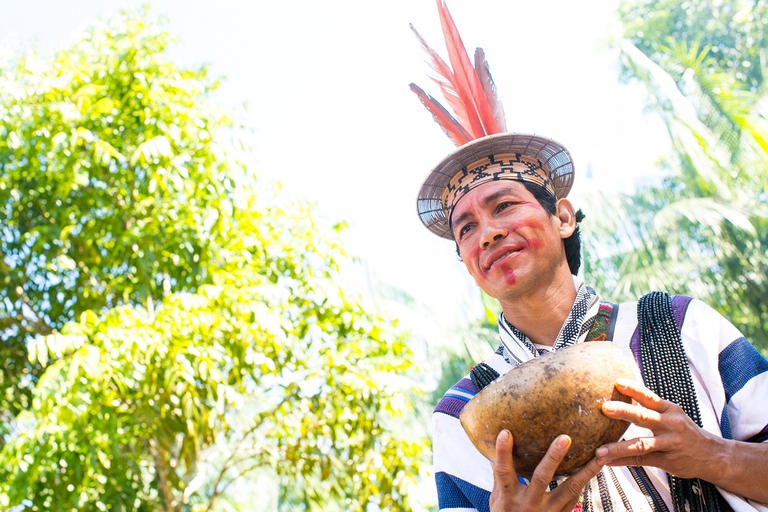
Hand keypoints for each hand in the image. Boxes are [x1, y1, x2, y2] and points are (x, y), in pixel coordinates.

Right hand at [489, 430, 601, 511]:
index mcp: (509, 498)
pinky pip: (574, 498)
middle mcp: (529, 504)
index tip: (505, 433)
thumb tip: (494, 454)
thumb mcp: (497, 501)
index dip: (503, 453)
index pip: (504, 472)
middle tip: (564, 438)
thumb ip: (499, 479)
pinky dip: (584, 482)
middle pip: (542, 478)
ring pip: (569, 489)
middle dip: (553, 457)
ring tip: (598, 456)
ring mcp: (547, 511)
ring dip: (585, 471)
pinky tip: (595, 468)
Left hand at [595, 378, 719, 479]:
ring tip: (599, 450)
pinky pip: (641, 461)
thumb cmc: (684, 431)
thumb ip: (651, 407)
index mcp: (670, 410)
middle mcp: (670, 425)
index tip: (617, 382)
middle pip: (644, 417)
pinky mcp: (666, 461)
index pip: (650, 397)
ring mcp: (669, 444)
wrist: (712, 455)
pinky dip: (622, 461)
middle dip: (624, 411)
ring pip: (641, 444)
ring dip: (618, 447)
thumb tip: (622, 398)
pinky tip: (607, 461)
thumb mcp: (672, 415)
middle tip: (605, 408)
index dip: (634, 389)